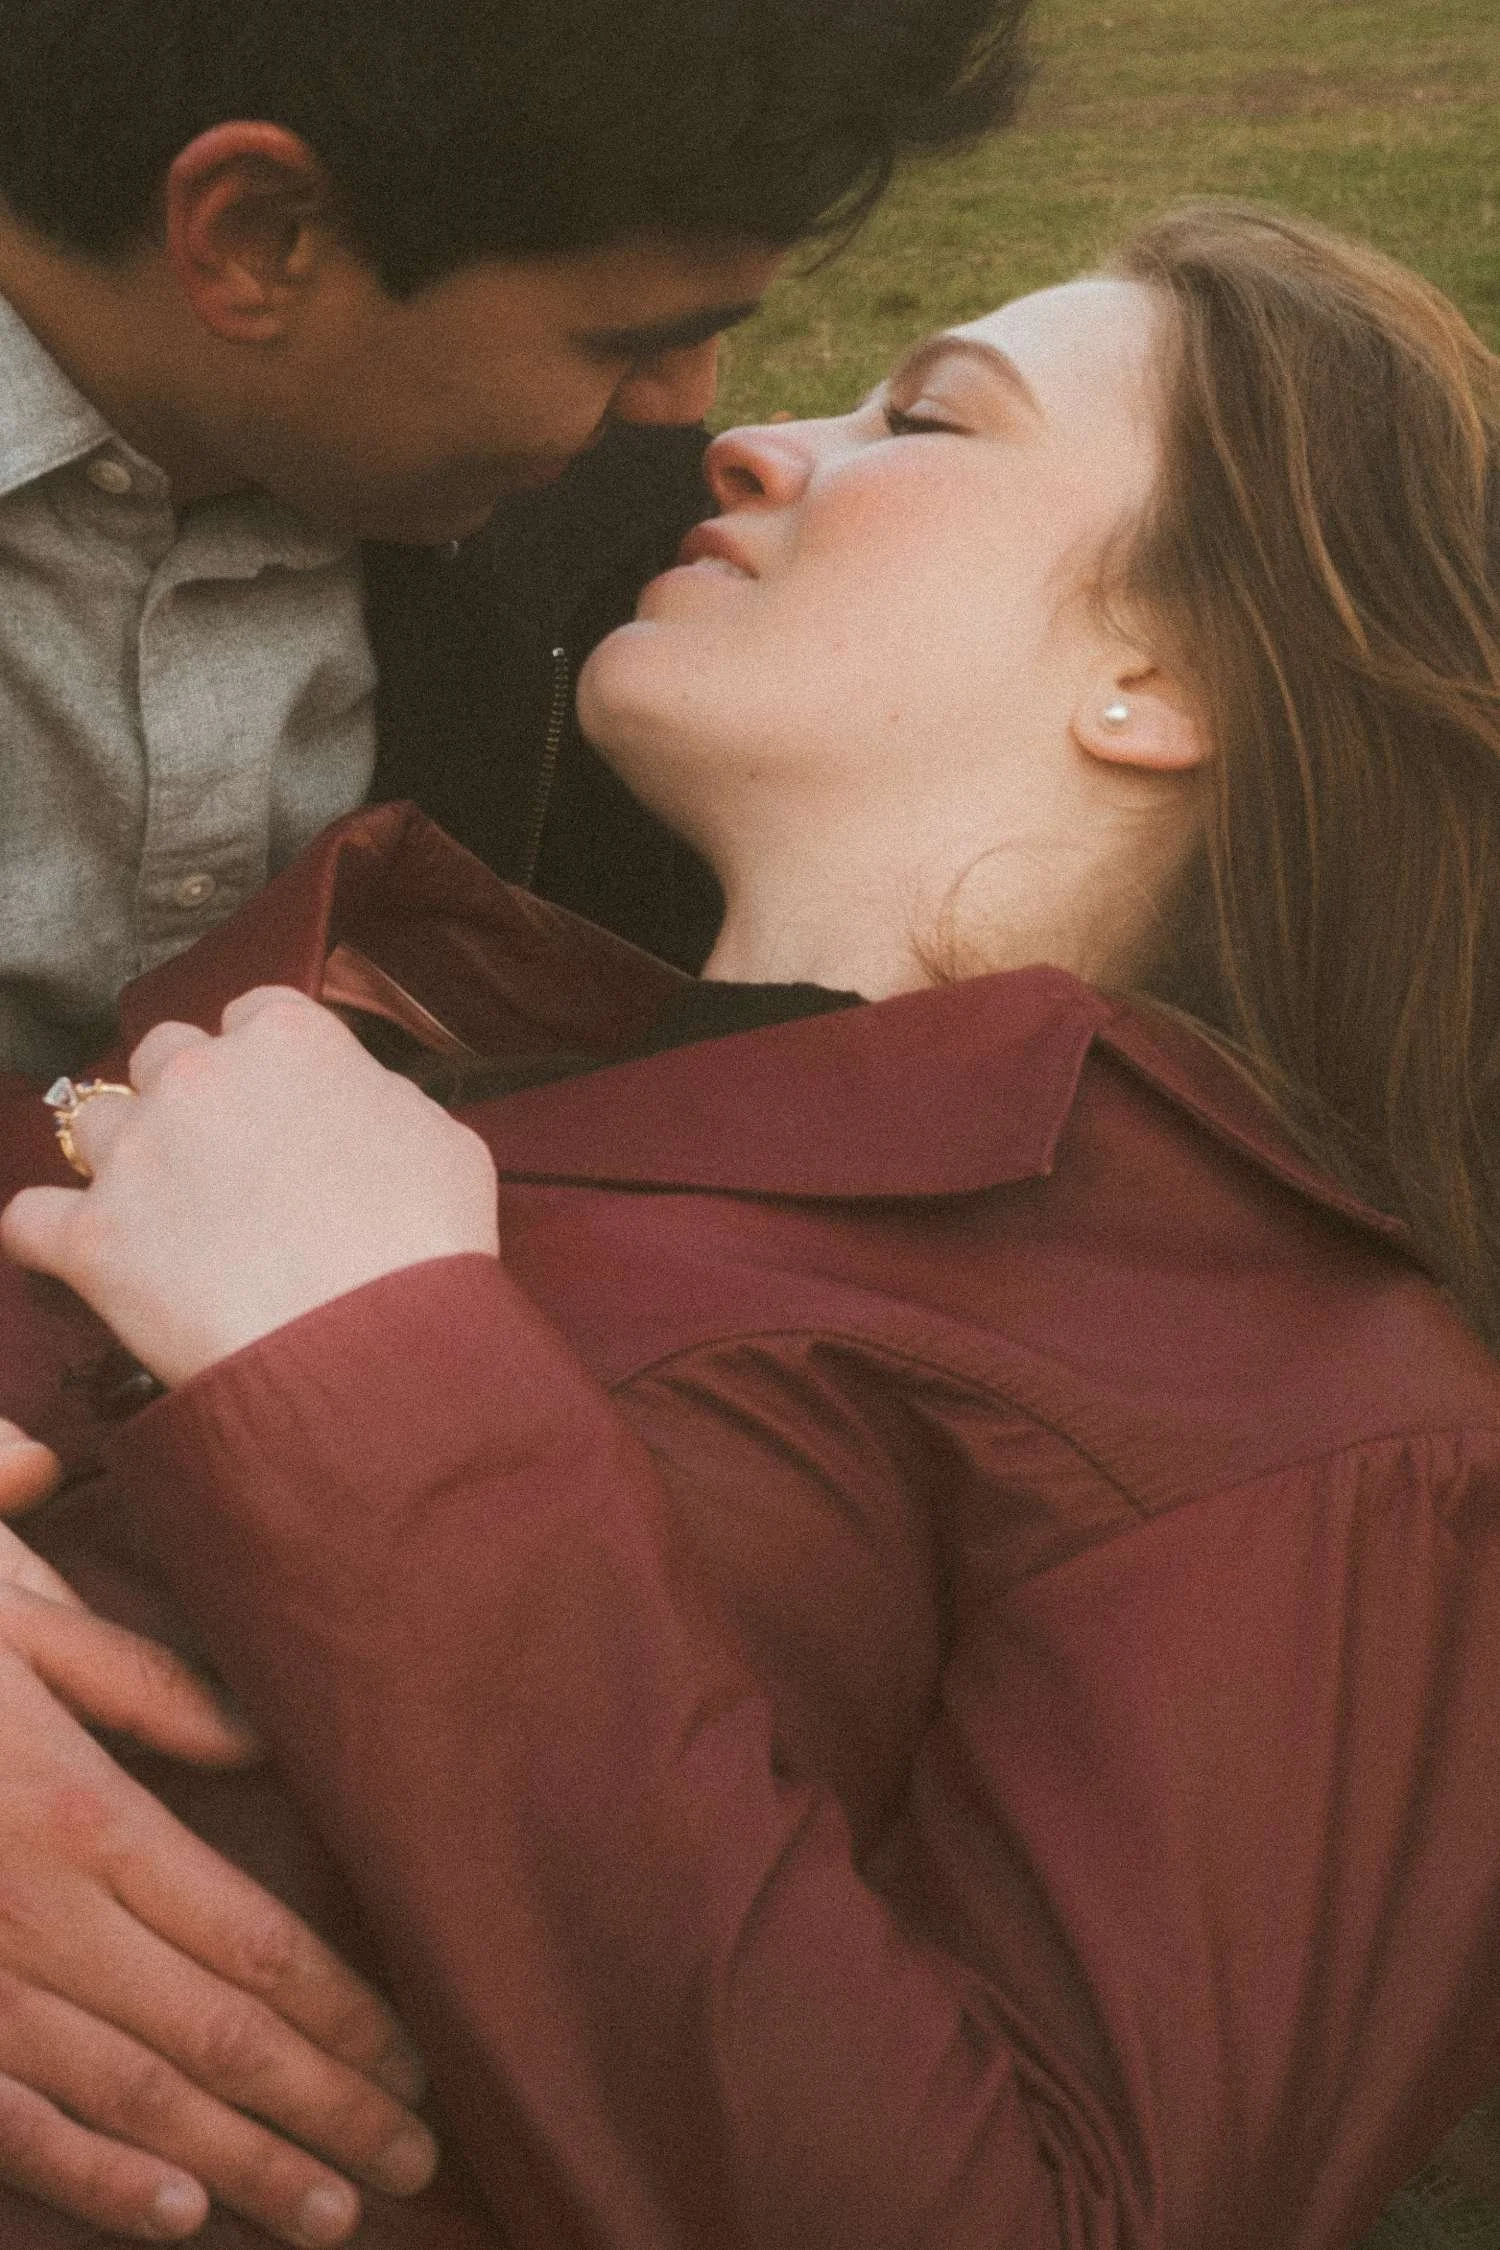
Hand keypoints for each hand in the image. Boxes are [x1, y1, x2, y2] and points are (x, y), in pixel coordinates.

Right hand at [0, 1420, 438, 2242]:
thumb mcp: (30, 1632)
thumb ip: (153, 1687)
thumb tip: (268, 1733)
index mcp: (84, 1818)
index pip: (250, 1938)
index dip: (344, 2010)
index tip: (418, 2060)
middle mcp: (38, 1919)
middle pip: (213, 2034)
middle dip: (324, 2106)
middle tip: (413, 2162)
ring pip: (129, 2099)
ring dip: (238, 2165)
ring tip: (331, 2212)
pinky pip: (9, 2126)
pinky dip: (93, 2180)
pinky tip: (175, 2218)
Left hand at [3, 988, 498, 1386]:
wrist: (371, 1347)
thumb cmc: (426, 1246)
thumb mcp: (444, 1140)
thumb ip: (380, 1099)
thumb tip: (353, 1105)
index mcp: (287, 1039)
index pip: (253, 1015)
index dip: (268, 1063)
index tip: (283, 1107)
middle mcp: (196, 1076)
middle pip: (163, 1053)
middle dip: (188, 1097)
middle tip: (226, 1162)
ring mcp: (135, 1154)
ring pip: (94, 1123)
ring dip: (125, 1158)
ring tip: (165, 1216)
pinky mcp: (90, 1239)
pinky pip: (29, 1218)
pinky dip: (52, 1234)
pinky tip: (88, 1254)